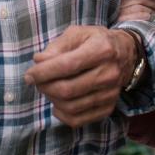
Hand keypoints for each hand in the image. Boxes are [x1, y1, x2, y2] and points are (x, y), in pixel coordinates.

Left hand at [23, 25, 138, 127]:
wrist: (126, 53)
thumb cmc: (96, 40)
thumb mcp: (78, 33)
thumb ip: (57, 46)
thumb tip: (38, 62)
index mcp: (101, 49)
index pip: (67, 66)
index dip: (43, 72)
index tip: (29, 75)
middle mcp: (109, 73)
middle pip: (68, 89)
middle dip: (45, 87)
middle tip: (37, 81)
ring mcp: (110, 93)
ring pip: (71, 107)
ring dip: (52, 99)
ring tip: (47, 88)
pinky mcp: (109, 108)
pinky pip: (79, 120)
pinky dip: (62, 115)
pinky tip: (57, 103)